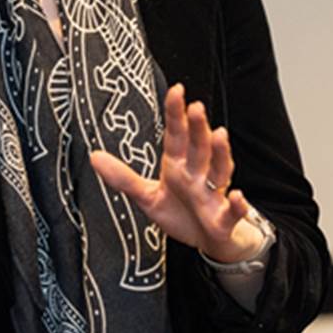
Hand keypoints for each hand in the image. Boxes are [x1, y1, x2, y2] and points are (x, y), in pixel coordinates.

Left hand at [89, 84, 266, 263]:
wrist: (206, 241)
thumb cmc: (180, 213)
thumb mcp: (146, 196)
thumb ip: (123, 177)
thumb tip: (94, 156)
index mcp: (178, 166)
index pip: (177, 135)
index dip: (176, 114)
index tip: (176, 90)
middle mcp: (198, 175)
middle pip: (198, 147)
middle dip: (197, 127)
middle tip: (195, 107)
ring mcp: (212, 195)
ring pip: (219, 170)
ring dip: (220, 153)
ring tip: (219, 135)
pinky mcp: (223, 220)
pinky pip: (232, 212)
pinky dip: (237, 205)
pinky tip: (238, 196)